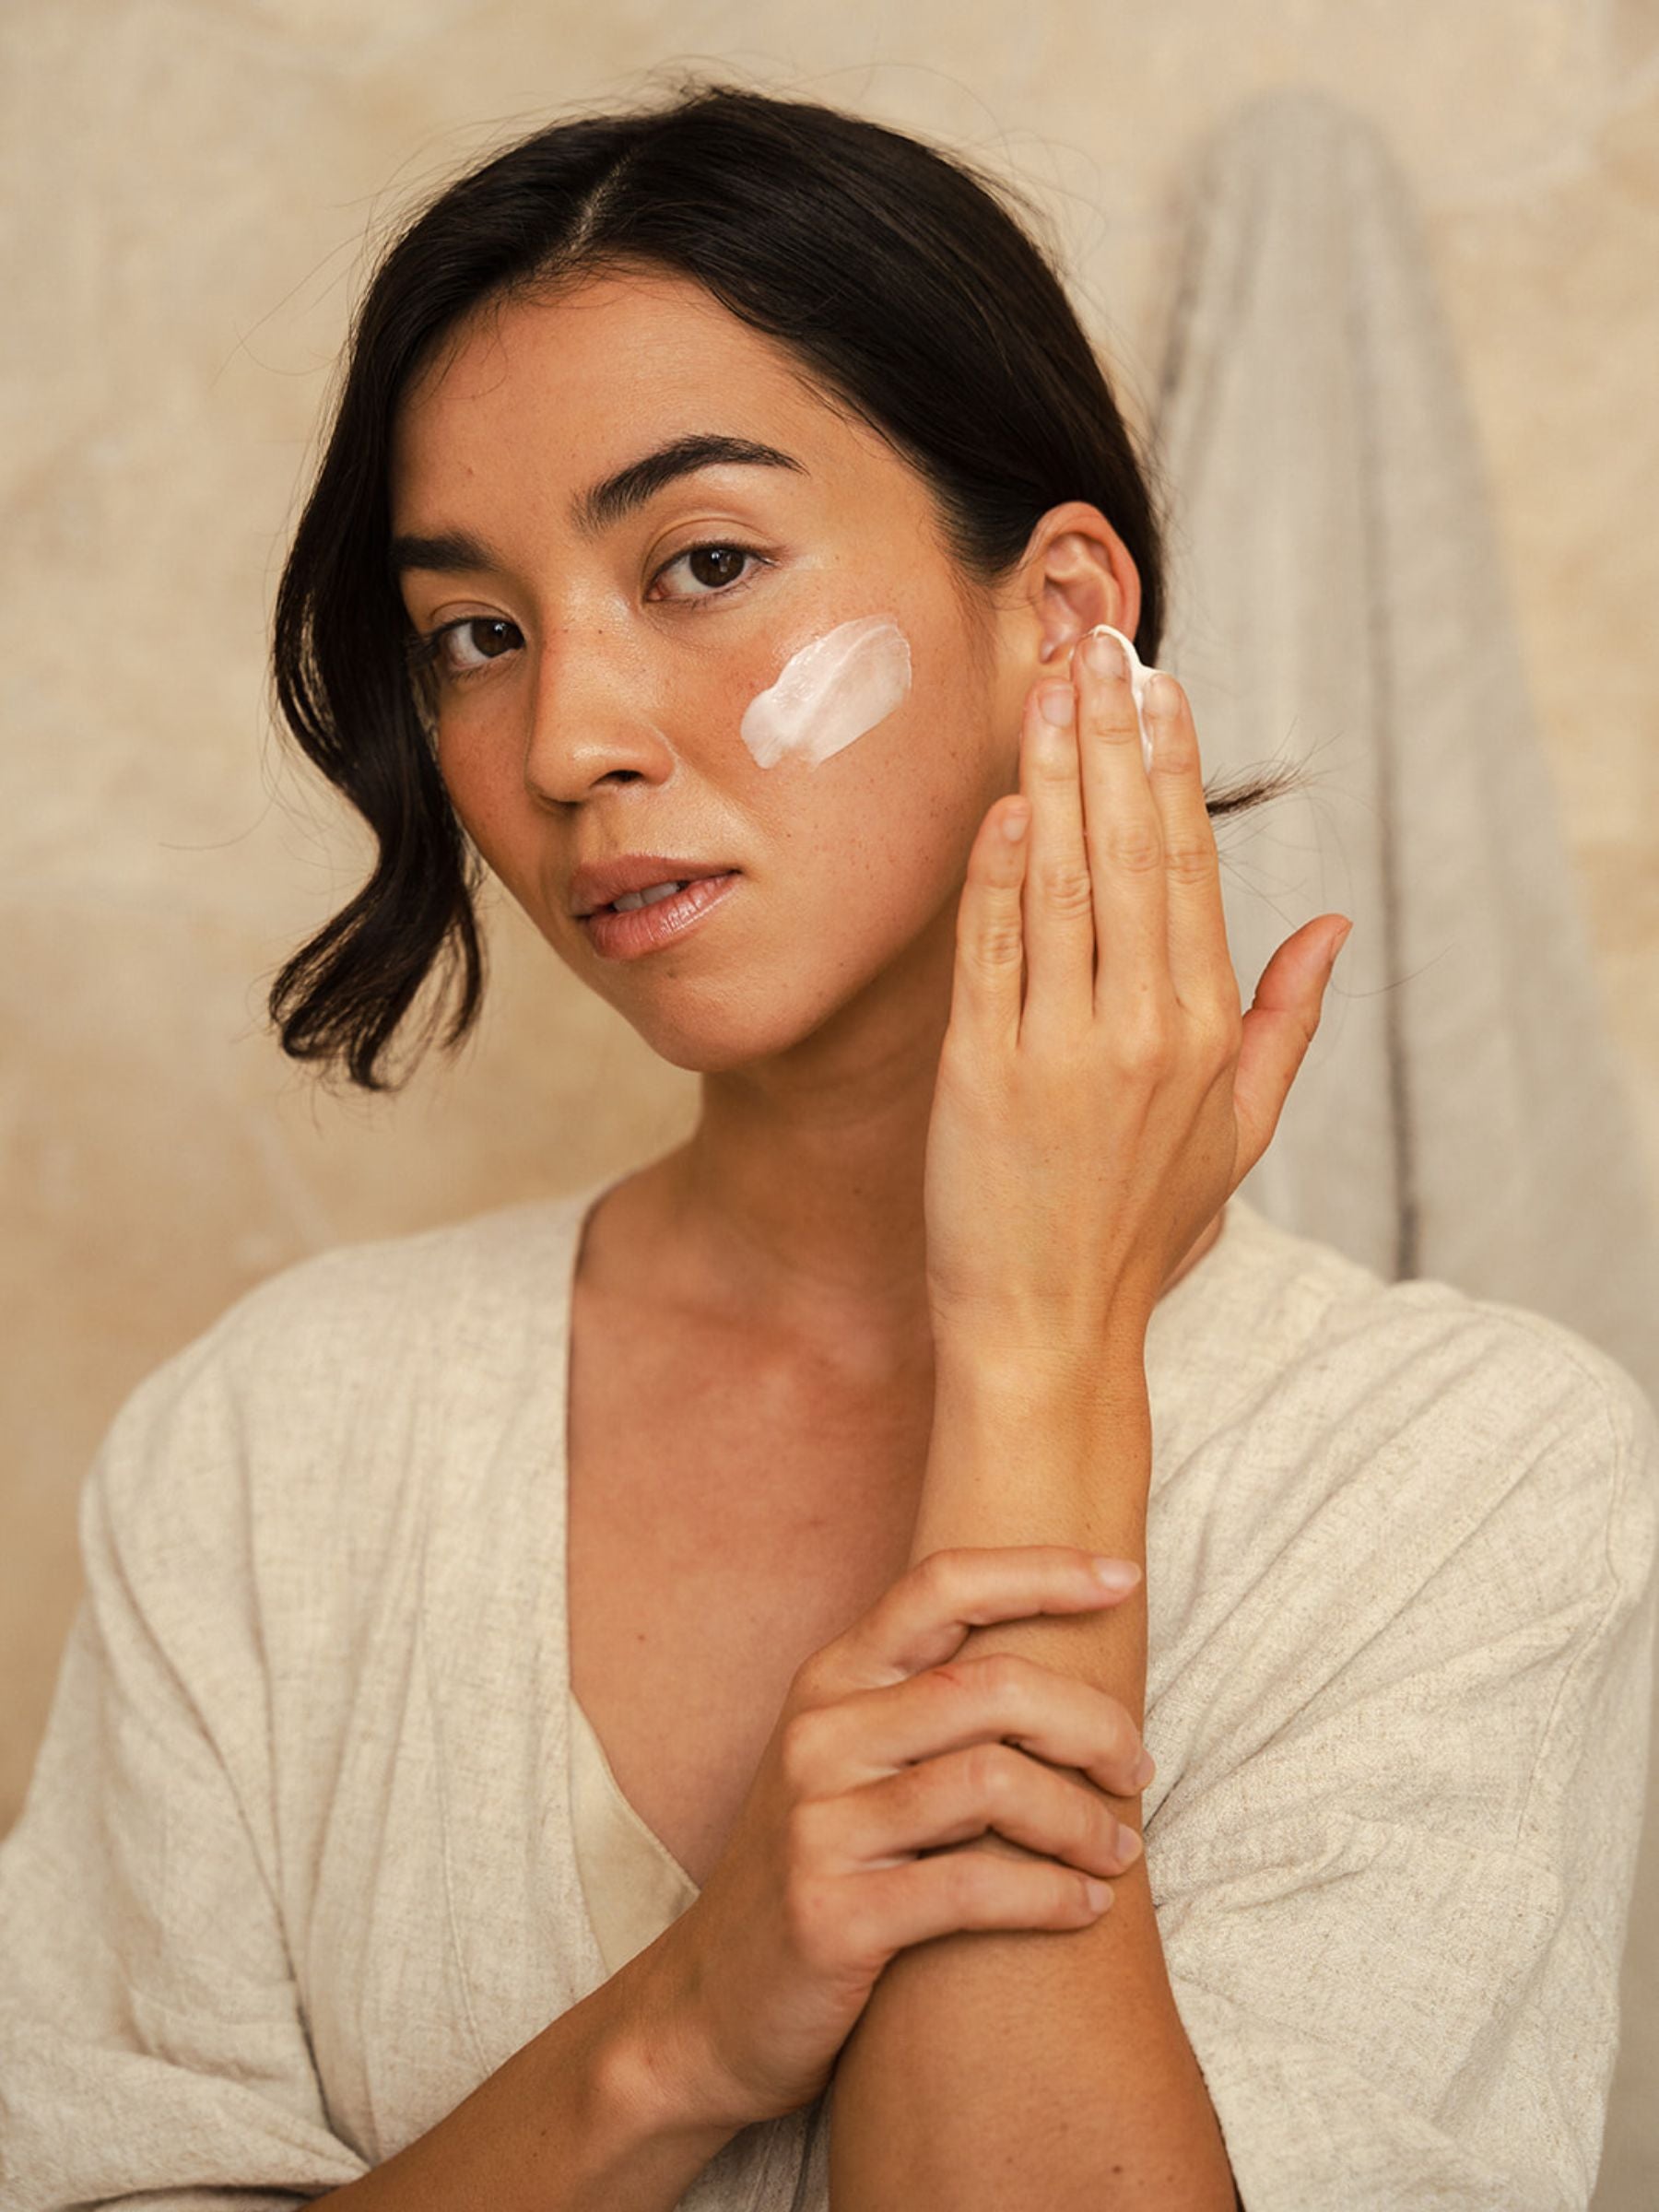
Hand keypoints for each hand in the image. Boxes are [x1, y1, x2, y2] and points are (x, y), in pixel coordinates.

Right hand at [629, 1547, 1148, 2132]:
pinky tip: (1087, 1908)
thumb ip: (928, 1706)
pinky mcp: (830, 1914)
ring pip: (991, 1784)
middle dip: (1091, 1722)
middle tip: (1135, 1769)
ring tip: (1119, 1851)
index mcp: (831, 1680)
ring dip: (1080, 1820)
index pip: (941, 1584)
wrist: (708, 2006)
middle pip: (990, 1686)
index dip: (1041, 1570)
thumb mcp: (849, 1763)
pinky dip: (1051, 1896)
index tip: (1122, 1576)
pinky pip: (972, 1887)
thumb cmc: (816, 1870)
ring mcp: (818, 1823)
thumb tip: (1065, 1662)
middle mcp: (819, 1734)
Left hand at [923, 627, 1348, 1349]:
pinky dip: (993, 875)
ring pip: (1058, 884)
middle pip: (1128, 852)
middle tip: (1096, 641)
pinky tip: (1001, 804)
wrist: (1047, 1327)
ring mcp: (1054, 1049)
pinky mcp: (977, 1074)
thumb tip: (1333, 924)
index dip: (1173, 769)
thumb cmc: (1141, 1227)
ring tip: (1048, 689)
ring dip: (1052, 778)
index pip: (1189, 868)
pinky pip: (987, 953)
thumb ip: (1286, 1020)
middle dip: (1112, 737)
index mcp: (1201, 1030)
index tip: (1159, 686)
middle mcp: (1136, 1030)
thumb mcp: (1240, 1130)